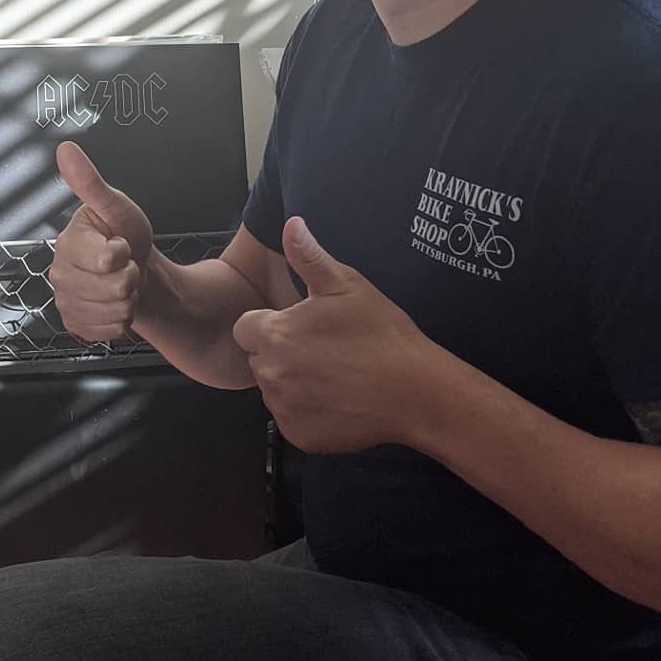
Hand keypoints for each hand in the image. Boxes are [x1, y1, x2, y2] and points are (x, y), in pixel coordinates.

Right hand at [48, 141, 154, 340]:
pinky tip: (115, 302)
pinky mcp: (77, 326)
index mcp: (67, 243)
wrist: (135, 268)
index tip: (119, 243)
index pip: (107, 260)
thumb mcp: (115, 205)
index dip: (123, 252)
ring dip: (129, 298)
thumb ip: (89, 182)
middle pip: (116, 289)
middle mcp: (59, 275)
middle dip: (130, 277)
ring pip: (117, 311)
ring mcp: (67, 303)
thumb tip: (66, 150)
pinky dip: (123, 318)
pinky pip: (113, 330)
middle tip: (123, 264)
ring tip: (120, 281)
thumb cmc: (125, 235)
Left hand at [232, 216, 449, 453]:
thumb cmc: (381, 334)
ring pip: (273, 389)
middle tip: (322, 349)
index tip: (301, 325)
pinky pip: (290, 418)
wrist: (415, 392)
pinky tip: (337, 399)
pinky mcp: (297, 436)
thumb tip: (290, 224)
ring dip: (291, 381)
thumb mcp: (347, 285)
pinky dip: (306, 411)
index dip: (270, 324)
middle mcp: (270, 374)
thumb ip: (309, 257)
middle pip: (258, 359)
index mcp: (275, 334)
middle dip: (280, 352)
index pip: (246, 328)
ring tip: (333, 374)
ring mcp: (283, 408)